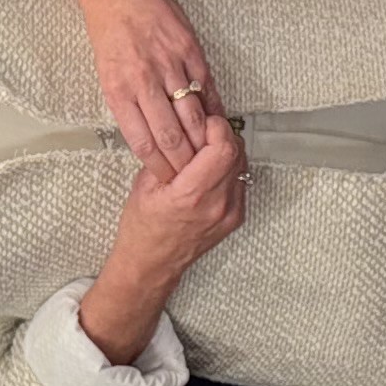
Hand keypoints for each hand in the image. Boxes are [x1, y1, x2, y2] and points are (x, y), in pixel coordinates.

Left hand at [69, 0, 219, 176]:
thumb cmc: (110, 36)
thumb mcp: (108, 77)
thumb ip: (130, 108)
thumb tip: (153, 141)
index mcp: (120, 91)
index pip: (144, 143)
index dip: (160, 168)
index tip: (170, 182)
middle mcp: (145, 81)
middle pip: (171, 135)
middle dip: (185, 164)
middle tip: (196, 181)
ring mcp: (170, 65)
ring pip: (193, 116)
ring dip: (204, 143)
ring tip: (211, 162)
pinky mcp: (190, 51)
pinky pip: (207, 88)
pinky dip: (216, 111)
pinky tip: (220, 127)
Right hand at [79, 113, 247, 362]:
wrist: (152, 264)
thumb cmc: (143, 227)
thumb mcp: (145, 183)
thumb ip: (167, 153)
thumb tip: (183, 122)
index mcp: (191, 195)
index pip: (224, 148)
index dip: (216, 127)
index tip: (202, 121)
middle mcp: (217, 205)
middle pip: (237, 152)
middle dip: (221, 134)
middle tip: (203, 129)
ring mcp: (230, 213)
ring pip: (242, 164)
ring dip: (227, 150)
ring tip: (204, 148)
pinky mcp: (235, 217)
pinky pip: (240, 180)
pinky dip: (228, 168)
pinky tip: (208, 169)